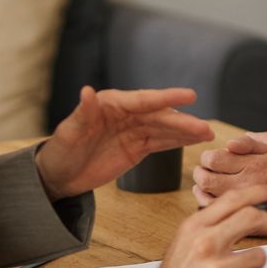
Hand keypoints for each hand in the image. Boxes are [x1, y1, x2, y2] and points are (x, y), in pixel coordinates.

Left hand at [35, 86, 213, 199]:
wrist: (59, 176)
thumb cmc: (60, 151)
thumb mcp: (68, 133)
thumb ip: (82, 113)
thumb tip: (87, 91)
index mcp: (111, 105)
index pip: (143, 100)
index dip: (167, 97)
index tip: (190, 95)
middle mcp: (127, 114)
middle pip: (159, 116)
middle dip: (182, 122)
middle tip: (204, 128)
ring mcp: (134, 131)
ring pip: (165, 129)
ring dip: (186, 132)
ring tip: (208, 134)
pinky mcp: (138, 148)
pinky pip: (162, 143)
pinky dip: (179, 141)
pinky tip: (195, 140)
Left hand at [193, 133, 266, 236]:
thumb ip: (255, 141)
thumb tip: (232, 142)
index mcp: (255, 163)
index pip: (214, 159)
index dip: (207, 158)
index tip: (211, 160)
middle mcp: (248, 183)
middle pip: (206, 179)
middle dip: (200, 174)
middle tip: (204, 173)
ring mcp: (248, 204)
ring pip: (208, 199)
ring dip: (203, 191)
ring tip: (206, 187)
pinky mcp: (250, 220)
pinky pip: (222, 216)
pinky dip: (212, 208)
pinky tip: (215, 202)